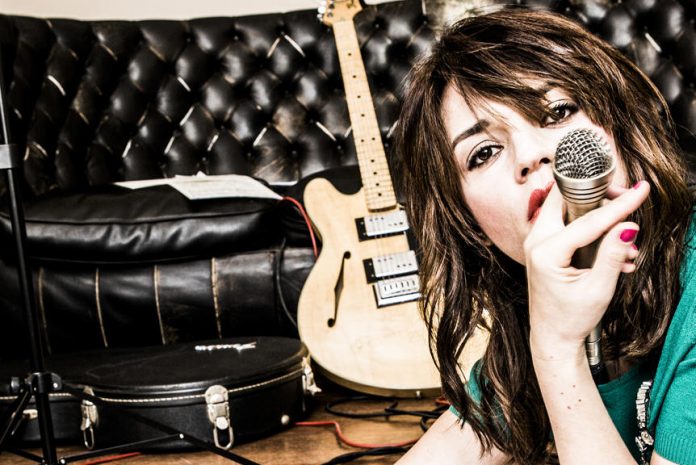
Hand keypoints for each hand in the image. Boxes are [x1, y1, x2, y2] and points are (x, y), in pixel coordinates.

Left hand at [524, 181, 649, 359]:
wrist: (552, 335)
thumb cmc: (571, 317)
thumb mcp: (598, 289)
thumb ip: (613, 255)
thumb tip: (629, 226)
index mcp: (546, 252)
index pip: (588, 220)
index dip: (618, 205)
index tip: (641, 190)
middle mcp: (536, 240)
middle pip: (567, 198)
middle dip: (600, 195)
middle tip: (626, 200)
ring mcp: (537, 240)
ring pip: (568, 208)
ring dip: (599, 216)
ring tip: (625, 246)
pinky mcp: (544, 243)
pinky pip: (569, 223)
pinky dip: (592, 229)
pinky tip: (616, 254)